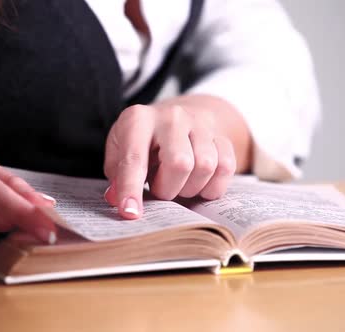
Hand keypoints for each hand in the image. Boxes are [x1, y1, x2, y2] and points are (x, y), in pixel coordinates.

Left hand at [104, 95, 251, 218]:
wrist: (175, 118)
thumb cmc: (142, 142)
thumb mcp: (120, 151)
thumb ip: (118, 176)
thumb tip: (121, 202)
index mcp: (138, 120)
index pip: (134, 159)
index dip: (131, 189)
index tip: (131, 213)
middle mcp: (172, 117)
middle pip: (180, 163)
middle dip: (168, 189)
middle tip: (160, 189)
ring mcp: (200, 124)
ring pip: (206, 166)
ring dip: (190, 188)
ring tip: (178, 184)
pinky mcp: (222, 137)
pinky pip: (226, 168)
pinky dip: (212, 186)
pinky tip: (198, 183)